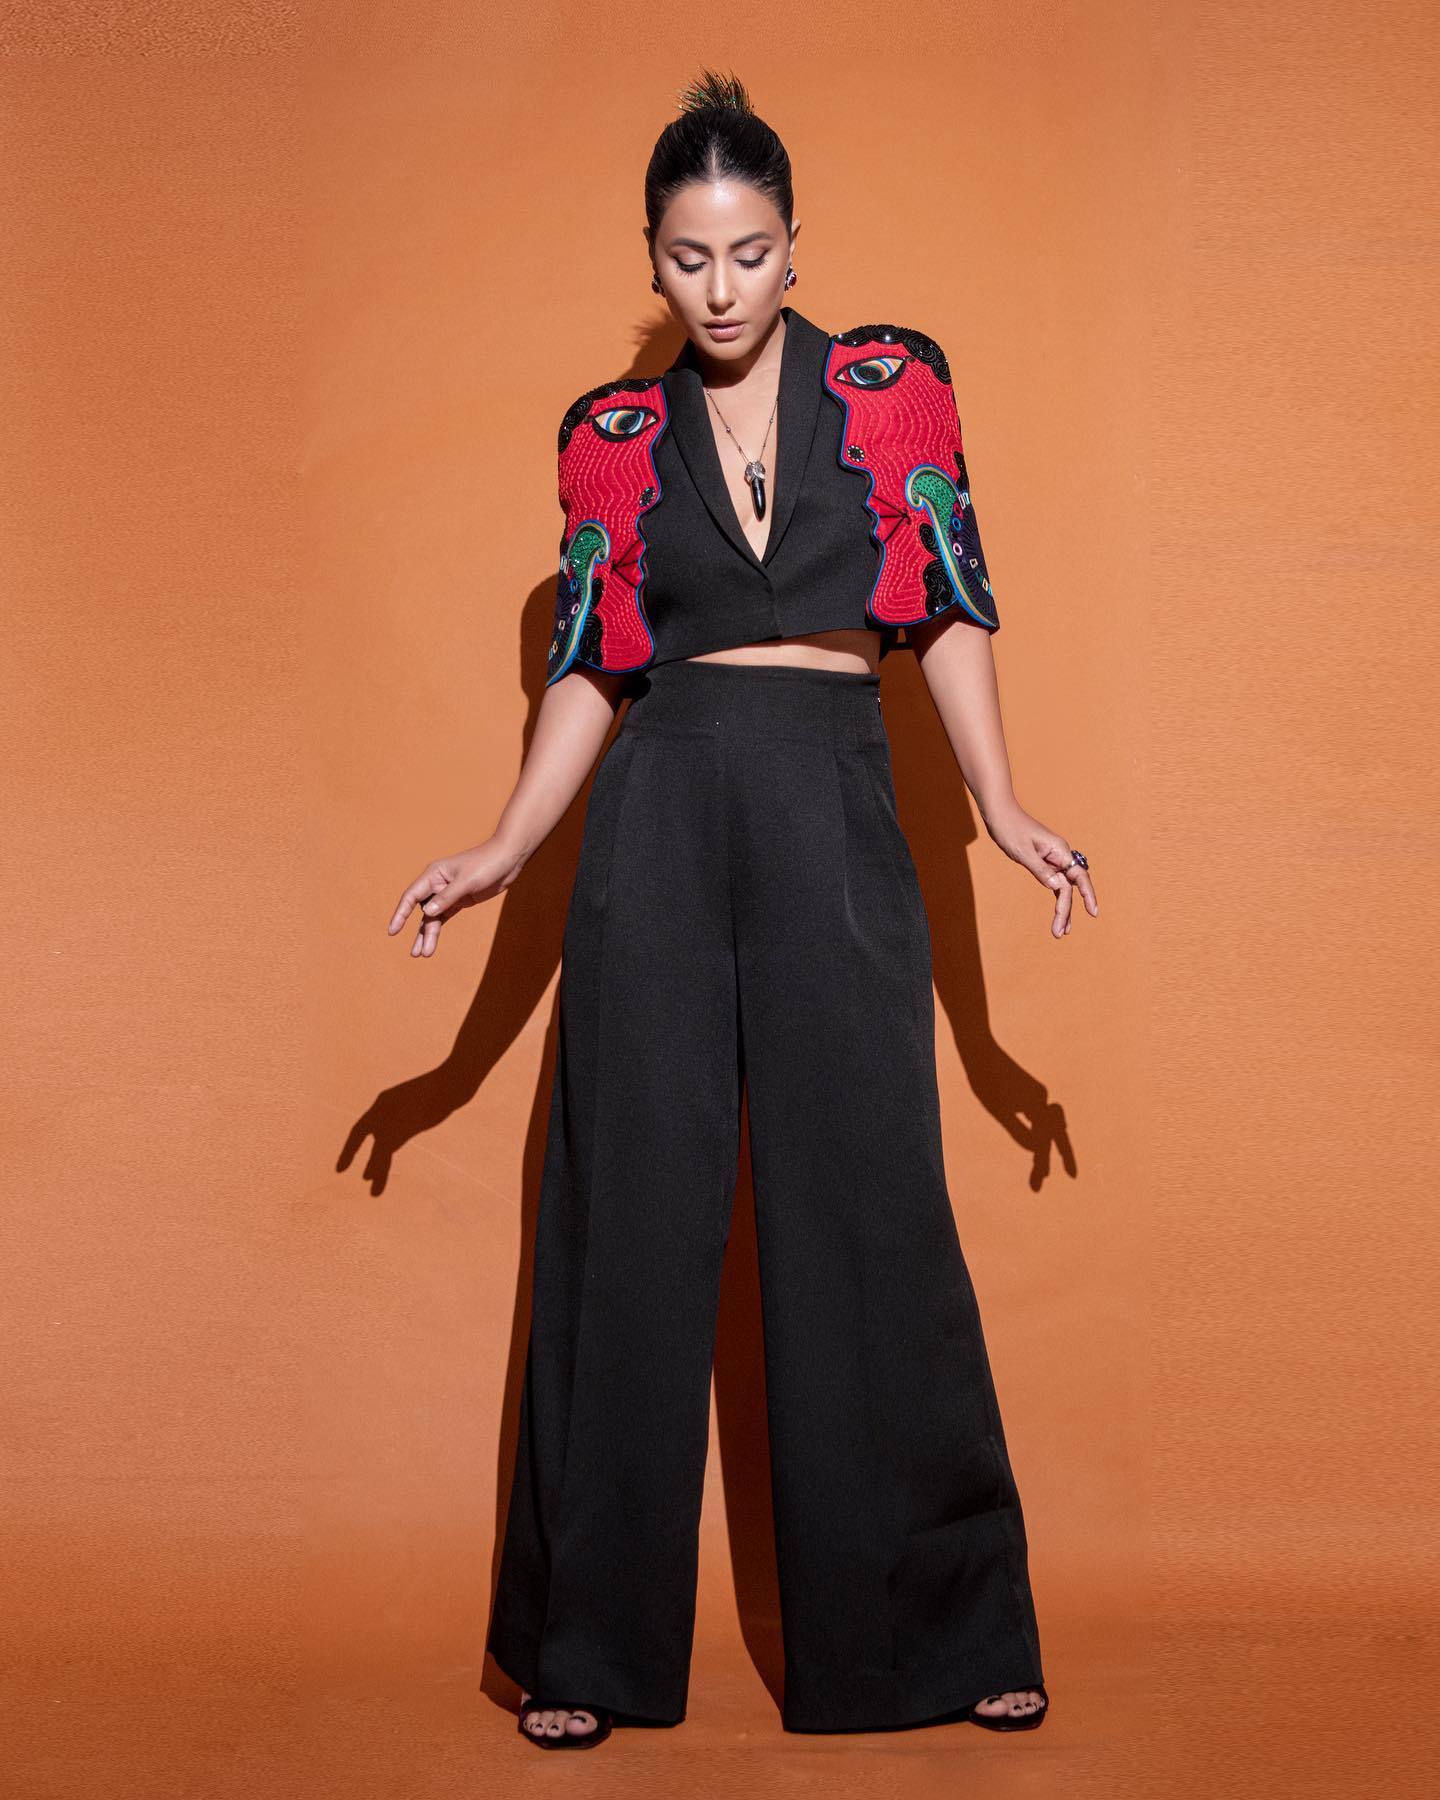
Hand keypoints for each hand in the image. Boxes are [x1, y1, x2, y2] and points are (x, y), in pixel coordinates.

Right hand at [386, 834, 527, 958]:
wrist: (507, 859)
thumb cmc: (486, 864)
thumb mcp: (466, 881)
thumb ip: (447, 897)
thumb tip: (426, 913)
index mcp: (434, 874)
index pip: (412, 896)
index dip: (400, 914)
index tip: (393, 931)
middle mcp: (437, 884)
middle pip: (420, 911)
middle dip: (417, 931)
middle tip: (414, 954)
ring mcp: (447, 893)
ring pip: (432, 917)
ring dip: (428, 935)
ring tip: (422, 955)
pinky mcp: (459, 900)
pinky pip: (443, 917)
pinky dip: (437, 930)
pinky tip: (431, 944)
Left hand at [984, 803, 1098, 938]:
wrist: (1000, 814)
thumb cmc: (1010, 829)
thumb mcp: (1023, 852)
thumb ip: (1040, 869)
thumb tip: (1057, 886)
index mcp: (1059, 850)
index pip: (1078, 877)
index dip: (1087, 895)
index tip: (1092, 913)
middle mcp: (1060, 855)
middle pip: (1071, 886)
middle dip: (1067, 910)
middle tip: (1060, 933)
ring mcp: (1053, 859)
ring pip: (1063, 888)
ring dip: (1062, 909)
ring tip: (1060, 931)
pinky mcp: (1044, 862)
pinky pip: (1055, 883)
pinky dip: (1056, 898)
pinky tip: (1058, 914)